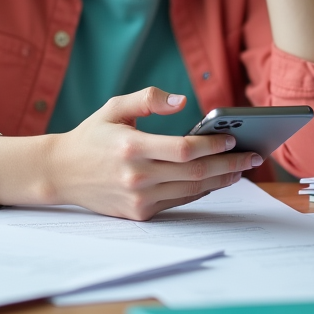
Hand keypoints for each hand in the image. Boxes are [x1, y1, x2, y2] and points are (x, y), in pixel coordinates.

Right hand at [46, 87, 261, 219]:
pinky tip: (215, 179)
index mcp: (131, 146)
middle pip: (195, 173)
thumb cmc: (91, 136)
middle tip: (253, 157)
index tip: (233, 139)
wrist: (61, 172)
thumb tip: (181, 100)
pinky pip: (179, 201)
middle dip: (230, 165)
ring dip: (221, 180)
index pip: (184, 149)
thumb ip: (149, 99)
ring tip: (242, 169)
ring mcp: (138, 198)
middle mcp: (137, 176)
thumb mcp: (115, 107)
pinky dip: (201, 190)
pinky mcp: (139, 213)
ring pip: (192, 190)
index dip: (212, 145)